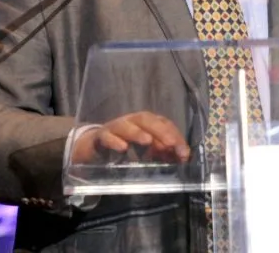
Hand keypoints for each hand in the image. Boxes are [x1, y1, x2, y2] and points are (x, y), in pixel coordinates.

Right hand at [72, 111, 190, 163]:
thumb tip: (184, 158)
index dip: (175, 136)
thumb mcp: (147, 151)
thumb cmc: (126, 146)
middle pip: (146, 119)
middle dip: (160, 131)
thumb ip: (164, 153)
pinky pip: (106, 137)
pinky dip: (114, 141)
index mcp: (145, 122)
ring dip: (137, 132)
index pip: (163, 123)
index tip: (184, 153)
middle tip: (171, 144)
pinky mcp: (100, 137)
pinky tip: (122, 148)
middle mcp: (131, 121)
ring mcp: (115, 127)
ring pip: (126, 125)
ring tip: (148, 141)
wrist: (94, 147)